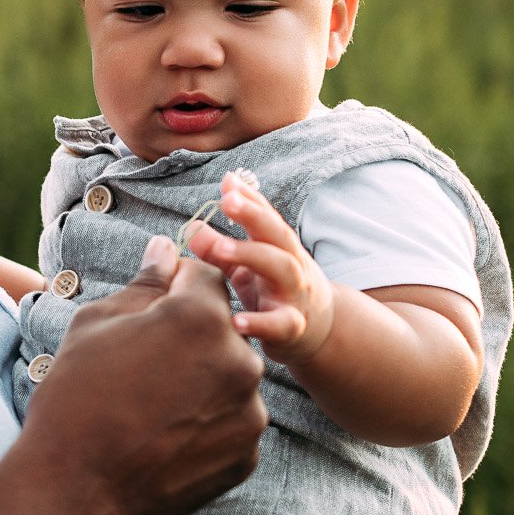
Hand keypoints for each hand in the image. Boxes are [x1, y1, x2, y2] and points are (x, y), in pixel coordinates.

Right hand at [22, 236, 266, 514]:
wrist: (73, 489)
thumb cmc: (75, 398)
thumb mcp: (96, 324)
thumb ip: (144, 285)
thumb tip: (167, 251)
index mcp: (202, 318)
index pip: (206, 278)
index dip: (175, 289)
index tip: (148, 314)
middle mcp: (240, 361)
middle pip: (224, 330)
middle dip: (191, 338)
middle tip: (143, 368)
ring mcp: (249, 414)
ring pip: (231, 379)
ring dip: (202, 383)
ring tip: (152, 408)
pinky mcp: (246, 457)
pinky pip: (232, 425)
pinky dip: (207, 427)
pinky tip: (165, 438)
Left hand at [186, 174, 334, 364]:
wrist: (322, 332)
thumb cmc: (277, 293)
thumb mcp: (249, 269)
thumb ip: (220, 249)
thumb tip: (191, 228)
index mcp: (279, 248)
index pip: (267, 218)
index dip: (249, 199)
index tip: (227, 182)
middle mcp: (292, 266)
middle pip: (277, 236)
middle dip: (254, 216)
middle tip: (226, 202)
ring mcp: (294, 295)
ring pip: (283, 270)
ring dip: (252, 256)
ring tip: (220, 248)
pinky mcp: (293, 328)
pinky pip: (280, 324)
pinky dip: (260, 323)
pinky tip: (236, 321)